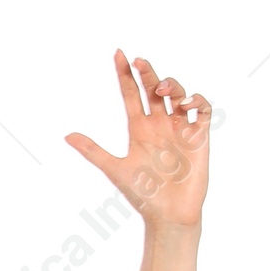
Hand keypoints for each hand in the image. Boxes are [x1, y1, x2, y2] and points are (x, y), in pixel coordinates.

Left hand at [65, 49, 211, 229]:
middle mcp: (160, 124)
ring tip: (161, 90)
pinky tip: (185, 103)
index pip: (132, 94)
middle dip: (147, 73)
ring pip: (178, 94)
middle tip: (139, 62)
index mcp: (139, 129)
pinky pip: (202, 110)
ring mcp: (180, 128)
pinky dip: (197, 100)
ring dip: (171, 85)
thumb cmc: (142, 195)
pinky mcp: (199, 136)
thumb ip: (93, 151)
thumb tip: (66, 135)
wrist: (168, 215)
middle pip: (154, 89)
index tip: (119, 54)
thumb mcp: (114, 169)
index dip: (126, 75)